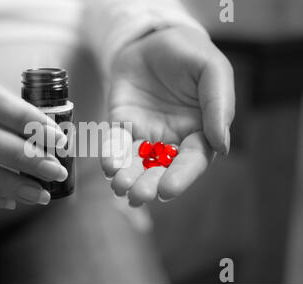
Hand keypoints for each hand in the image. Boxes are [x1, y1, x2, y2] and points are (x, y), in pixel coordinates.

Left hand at [101, 26, 234, 205]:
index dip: (180, 177)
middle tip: (137, 196)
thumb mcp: (212, 70)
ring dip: (127, 176)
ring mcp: (145, 133)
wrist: (153, 38)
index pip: (191, 161)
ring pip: (136, 162)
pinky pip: (115, 142)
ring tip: (119, 186)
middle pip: (161, 169)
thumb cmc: (189, 54)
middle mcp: (171, 139)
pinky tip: (109, 165)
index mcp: (199, 132)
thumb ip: (219, 105)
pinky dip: (111, 155)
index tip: (166, 190)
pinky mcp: (122, 124)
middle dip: (149, 184)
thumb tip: (222, 145)